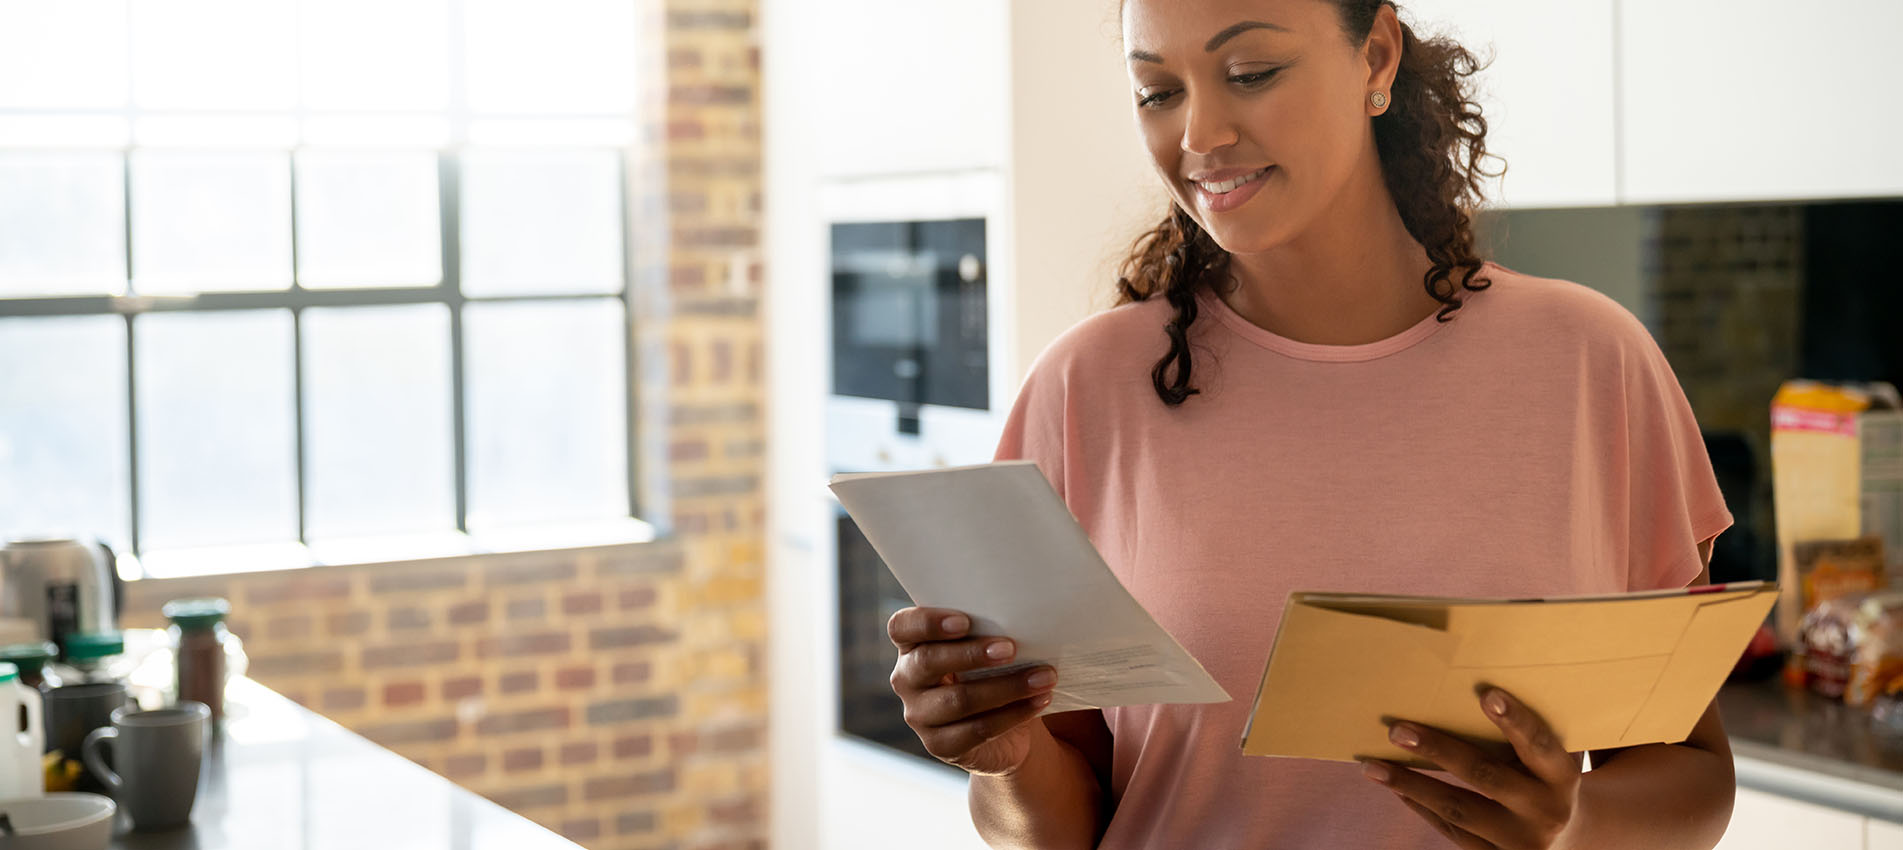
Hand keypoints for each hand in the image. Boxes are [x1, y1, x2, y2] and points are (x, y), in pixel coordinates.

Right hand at [887, 606, 1057, 775]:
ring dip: (1006, 686)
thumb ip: (987, 632)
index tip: (965, 621)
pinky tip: (1039, 701)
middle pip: (928, 662)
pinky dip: (1014, 714)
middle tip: (1010, 648)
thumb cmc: (992, 671)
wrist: (1003, 728)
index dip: (927, 622)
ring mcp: (919, 716)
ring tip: (1043, 676)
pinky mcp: (940, 746)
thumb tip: (1023, 617)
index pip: (902, 627)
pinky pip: (978, 730)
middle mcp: (907, 680)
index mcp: (911, 646)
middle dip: (971, 653)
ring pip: (958, 700)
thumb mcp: (984, 649)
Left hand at [1361, 688, 1582, 848]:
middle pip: (1485, 776)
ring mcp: (1519, 842)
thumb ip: (1524, 734)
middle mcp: (1545, 813)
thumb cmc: (1547, 778)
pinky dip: (1420, 806)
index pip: (1539, 745)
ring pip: (1457, 809)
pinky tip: (1394, 786)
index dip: (1515, 721)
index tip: (1487, 694)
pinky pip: (1451, 830)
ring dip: (1410, 784)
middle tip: (1397, 730)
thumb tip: (1470, 688)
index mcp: (1564, 778)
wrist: (1570, 839)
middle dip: (1438, 750)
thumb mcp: (1551, 758)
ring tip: (1372, 766)